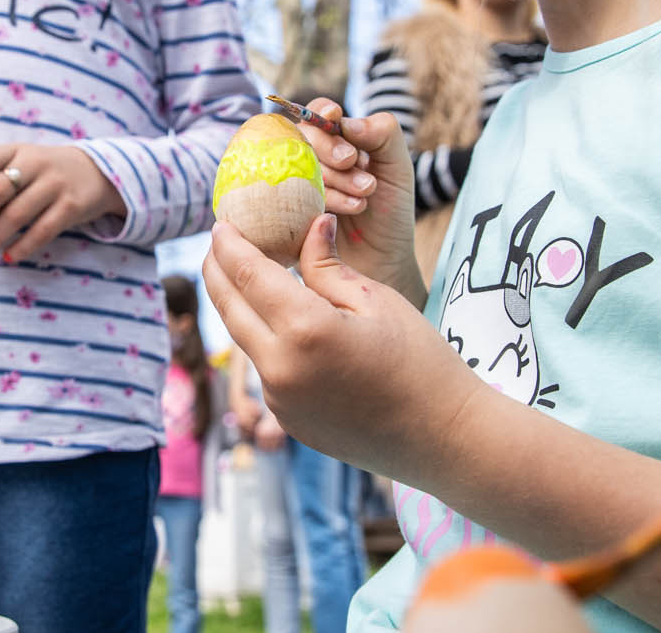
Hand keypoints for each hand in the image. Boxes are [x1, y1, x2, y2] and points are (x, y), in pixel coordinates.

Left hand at [0, 143, 124, 263]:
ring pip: (18, 213)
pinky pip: (42, 231)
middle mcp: (36, 163)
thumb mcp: (24, 161)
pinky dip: (22, 247)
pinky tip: (9, 256)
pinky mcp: (72, 206)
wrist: (96, 172)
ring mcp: (55, 184)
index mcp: (17, 150)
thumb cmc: (44, 172)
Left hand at [203, 211, 466, 479]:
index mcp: (304, 329)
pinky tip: (277, 322)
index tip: (222, 223)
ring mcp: (280, 399)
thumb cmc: (421, 361)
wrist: (443, 436)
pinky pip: (265, 369)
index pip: (248, 274)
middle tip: (218, 243)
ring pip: (243, 339)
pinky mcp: (287, 419)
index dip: (230, 244)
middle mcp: (280, 368)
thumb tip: (310, 225)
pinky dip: (263, 339)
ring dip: (238, 305)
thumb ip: (328, 265)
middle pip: (229, 308)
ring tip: (242, 275)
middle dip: (217, 270)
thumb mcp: (376, 300)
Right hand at [298, 98, 422, 294]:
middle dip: (331, 150)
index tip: (334, 116)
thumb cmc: (390, 211)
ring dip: (335, 181)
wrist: (383, 260)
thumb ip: (382, 133)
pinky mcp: (285, 212)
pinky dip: (321, 202)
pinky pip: (289, 197)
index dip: (321, 113)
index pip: (316, 113)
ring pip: (296, 165)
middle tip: (357, 167)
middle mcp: (311, 159)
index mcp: (336, 141)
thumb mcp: (398, 166)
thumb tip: (344, 119)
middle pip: (302, 136)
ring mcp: (294, 185)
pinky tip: (343, 215)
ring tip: (363, 200)